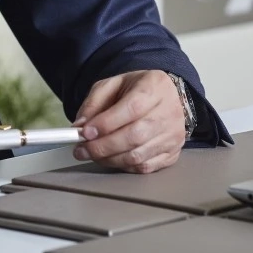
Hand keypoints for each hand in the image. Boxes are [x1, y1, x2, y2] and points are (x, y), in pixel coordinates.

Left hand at [71, 70, 185, 173]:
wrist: (167, 97)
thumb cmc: (138, 89)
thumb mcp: (112, 85)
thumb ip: (94, 103)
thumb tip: (80, 126)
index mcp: (154, 88)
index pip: (132, 109)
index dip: (106, 123)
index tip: (85, 133)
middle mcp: (169, 112)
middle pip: (135, 136)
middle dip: (103, 147)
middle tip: (81, 150)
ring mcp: (173, 135)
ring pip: (139, 156)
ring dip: (109, 159)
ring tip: (92, 155)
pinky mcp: (173, 153)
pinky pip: (145, 167)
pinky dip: (124, 166)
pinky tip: (111, 159)